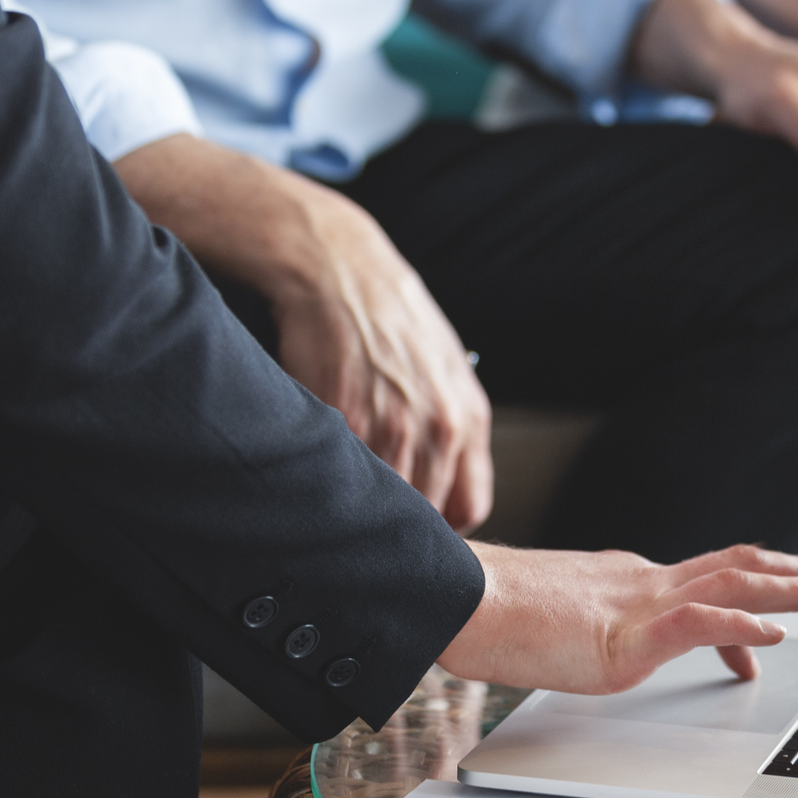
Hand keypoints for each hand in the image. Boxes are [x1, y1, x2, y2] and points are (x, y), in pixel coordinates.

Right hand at [268, 192, 494, 533]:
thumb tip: (442, 489)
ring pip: (383, 501)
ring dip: (363, 503)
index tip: (420, 525)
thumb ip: (452, 429)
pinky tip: (326, 464)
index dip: (443, 526)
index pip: (471, 507)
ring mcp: (390, 425)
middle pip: (424, 513)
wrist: (341, 270)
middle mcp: (438, 426)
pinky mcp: (343, 417)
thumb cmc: (391, 317)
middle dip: (399, 519)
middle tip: (374, 513)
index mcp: (469, 417)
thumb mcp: (446, 369)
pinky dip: (332, 479)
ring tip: (347, 490)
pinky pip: (343, 474)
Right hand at [442, 543, 797, 691]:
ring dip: (788, 588)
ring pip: (732, 587)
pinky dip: (742, 627)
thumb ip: (584, 631)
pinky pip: (697, 624)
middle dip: (791, 573)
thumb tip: (587, 645)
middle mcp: (642, 584)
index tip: (776, 620)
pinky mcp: (624, 635)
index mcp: (627, 584)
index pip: (703, 583)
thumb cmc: (488, 615)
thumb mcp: (554, 624)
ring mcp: (637, 605)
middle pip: (734, 570)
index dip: (750, 594)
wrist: (458, 600)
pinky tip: (771, 633)